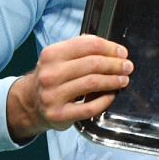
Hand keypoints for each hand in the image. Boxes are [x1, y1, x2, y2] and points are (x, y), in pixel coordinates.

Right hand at [6, 34, 131, 142]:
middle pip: (93, 64)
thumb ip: (81, 48)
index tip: (122, 53)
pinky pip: (89, 107)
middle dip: (115, 64)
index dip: (110, 48)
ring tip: (123, 80)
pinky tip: (111, 96)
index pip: (88, 45)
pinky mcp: (58, 114)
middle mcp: (49, 74)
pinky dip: (104, 100)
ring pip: (92, 83)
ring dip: (113, 80)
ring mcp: (52, 95)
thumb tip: (112, 49)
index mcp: (51, 54)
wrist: (30, 103)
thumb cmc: (53, 77)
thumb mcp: (60, 58)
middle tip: (128, 67)